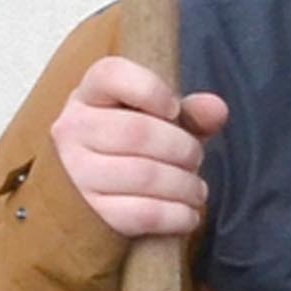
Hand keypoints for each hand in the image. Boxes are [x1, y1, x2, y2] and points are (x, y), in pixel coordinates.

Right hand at [51, 55, 230, 238]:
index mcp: (91, 93)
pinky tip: (188, 214)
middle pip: (137, 132)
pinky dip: (177, 215)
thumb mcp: (163, 122)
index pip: (111, 75)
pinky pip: (143, 214)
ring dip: (185, 185)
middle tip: (195, 159)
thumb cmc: (135, 147)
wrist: (100, 194)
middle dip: (182, 149)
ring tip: (196, 189)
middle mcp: (74, 128)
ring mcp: (77, 171)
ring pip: (144, 175)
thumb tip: (216, 109)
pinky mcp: (90, 212)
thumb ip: (192, 113)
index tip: (174, 109)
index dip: (150, 89)